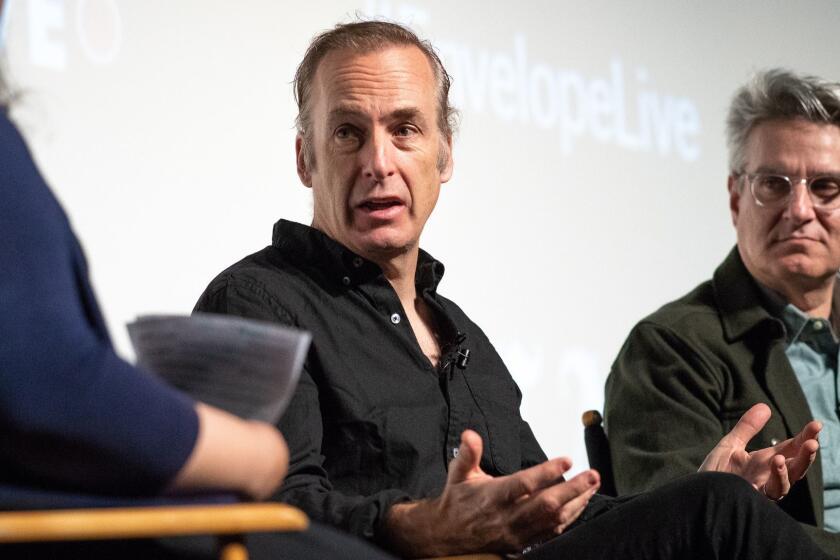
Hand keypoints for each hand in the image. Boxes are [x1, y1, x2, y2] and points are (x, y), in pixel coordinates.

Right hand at [383, 430, 599, 556]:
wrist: (447, 535)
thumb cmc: (457, 501)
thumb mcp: (457, 474)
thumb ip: (467, 454)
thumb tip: (470, 434)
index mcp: (492, 497)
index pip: (524, 484)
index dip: (546, 472)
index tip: (566, 460)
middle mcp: (507, 517)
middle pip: (546, 504)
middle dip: (573, 490)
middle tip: (592, 475)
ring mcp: (517, 532)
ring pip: (554, 520)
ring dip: (576, 502)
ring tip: (593, 485)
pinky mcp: (523, 542)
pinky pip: (552, 531)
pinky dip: (570, 518)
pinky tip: (581, 503)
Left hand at [698, 403, 820, 500]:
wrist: (696, 495)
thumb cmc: (715, 473)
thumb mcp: (731, 445)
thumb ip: (747, 428)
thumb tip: (765, 406)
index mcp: (765, 463)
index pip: (791, 449)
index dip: (804, 438)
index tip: (816, 425)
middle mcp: (767, 477)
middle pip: (794, 468)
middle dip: (806, 455)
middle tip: (814, 442)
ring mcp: (761, 490)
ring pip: (786, 483)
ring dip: (792, 468)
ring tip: (790, 455)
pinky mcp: (752, 500)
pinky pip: (770, 493)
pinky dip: (776, 479)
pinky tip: (776, 463)